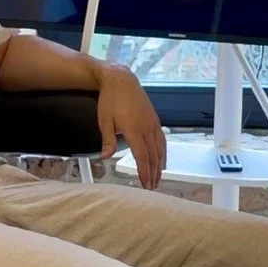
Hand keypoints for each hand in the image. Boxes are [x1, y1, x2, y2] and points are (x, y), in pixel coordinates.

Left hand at [96, 65, 166, 190]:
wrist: (120, 79)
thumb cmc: (110, 100)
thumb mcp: (104, 120)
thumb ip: (107, 140)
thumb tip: (105, 157)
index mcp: (134, 129)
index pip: (141, 156)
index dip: (144, 172)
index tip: (145, 184)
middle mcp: (147, 127)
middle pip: (153, 155)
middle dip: (153, 173)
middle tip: (152, 187)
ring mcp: (152, 122)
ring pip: (160, 148)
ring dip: (159, 164)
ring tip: (158, 177)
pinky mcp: (154, 118)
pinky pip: (162, 139)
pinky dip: (163, 151)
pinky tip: (162, 158)